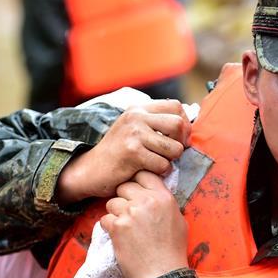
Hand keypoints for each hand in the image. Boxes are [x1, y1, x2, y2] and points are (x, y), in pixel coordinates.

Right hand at [56, 99, 190, 203]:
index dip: (184, 124)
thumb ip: (155, 123)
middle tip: (172, 153)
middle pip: (178, 124)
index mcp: (138, 109)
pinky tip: (149, 171)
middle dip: (181, 143)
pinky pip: (163, 164)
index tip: (179, 138)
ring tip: (158, 162)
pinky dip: (160, 172)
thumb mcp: (133, 129)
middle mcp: (136, 117)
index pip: (176, 106)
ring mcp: (134, 134)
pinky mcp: (133, 153)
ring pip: (174, 147)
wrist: (90, 170)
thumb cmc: (116, 154)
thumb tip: (187, 124)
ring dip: (170, 160)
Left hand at [100, 171, 188, 277]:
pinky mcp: (117, 227)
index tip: (136, 191)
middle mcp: (146, 201)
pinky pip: (105, 219)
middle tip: (129, 213)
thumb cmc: (172, 250)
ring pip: (112, 202)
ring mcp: (130, 213)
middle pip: (124, 186)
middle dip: (124, 198)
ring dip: (115, 213)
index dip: (137, 181)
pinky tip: (120, 238)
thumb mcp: (177, 220)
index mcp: (163, 197)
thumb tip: (154, 193)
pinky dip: (110, 228)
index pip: (144, 174)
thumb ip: (163, 202)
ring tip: (126, 228)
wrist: (162, 274)